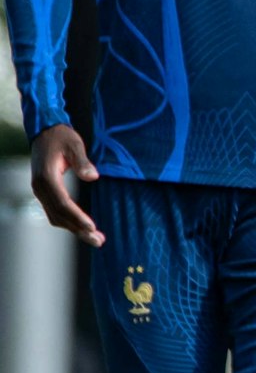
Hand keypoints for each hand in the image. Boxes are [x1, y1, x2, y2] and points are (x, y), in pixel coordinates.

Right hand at [29, 125, 101, 244]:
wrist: (45, 131)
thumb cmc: (62, 137)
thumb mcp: (75, 144)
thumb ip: (83, 161)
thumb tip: (93, 177)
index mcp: (46, 177)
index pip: (62, 203)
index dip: (77, 217)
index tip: (92, 226)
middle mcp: (40, 187)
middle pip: (60, 214)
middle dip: (79, 229)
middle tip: (99, 241)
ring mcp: (40, 191)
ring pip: (56, 216)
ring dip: (74, 229)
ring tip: (95, 239)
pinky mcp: (44, 192)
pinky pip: (54, 212)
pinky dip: (68, 222)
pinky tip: (82, 228)